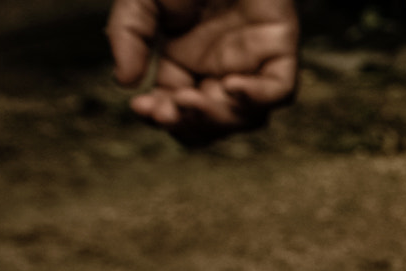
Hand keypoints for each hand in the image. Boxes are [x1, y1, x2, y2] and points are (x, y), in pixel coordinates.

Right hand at [108, 0, 300, 145]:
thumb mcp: (142, 1)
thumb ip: (129, 35)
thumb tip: (125, 83)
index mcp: (185, 67)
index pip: (176, 110)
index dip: (161, 117)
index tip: (143, 109)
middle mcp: (220, 73)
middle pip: (211, 124)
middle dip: (190, 124)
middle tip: (169, 109)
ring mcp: (252, 65)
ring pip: (245, 117)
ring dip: (217, 117)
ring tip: (191, 98)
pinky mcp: (281, 51)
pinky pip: (279, 91)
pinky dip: (258, 98)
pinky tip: (232, 87)